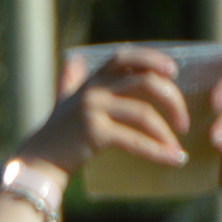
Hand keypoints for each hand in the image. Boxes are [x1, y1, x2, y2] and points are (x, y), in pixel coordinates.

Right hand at [15, 46, 188, 176]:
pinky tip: (172, 159)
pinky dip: (157, 151)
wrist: (38, 164)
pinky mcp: (94, 132)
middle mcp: (93, 90)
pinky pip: (135, 140)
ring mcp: (93, 110)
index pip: (126, 57)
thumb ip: (70, 82)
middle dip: (172, 100)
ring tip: (177, 148)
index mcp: (92, 80)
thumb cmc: (55, 137)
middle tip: (183, 122)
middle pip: (146, 83)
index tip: (173, 72)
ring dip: (167, 132)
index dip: (153, 60)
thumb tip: (73, 62)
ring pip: (144, 114)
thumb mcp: (63, 102)